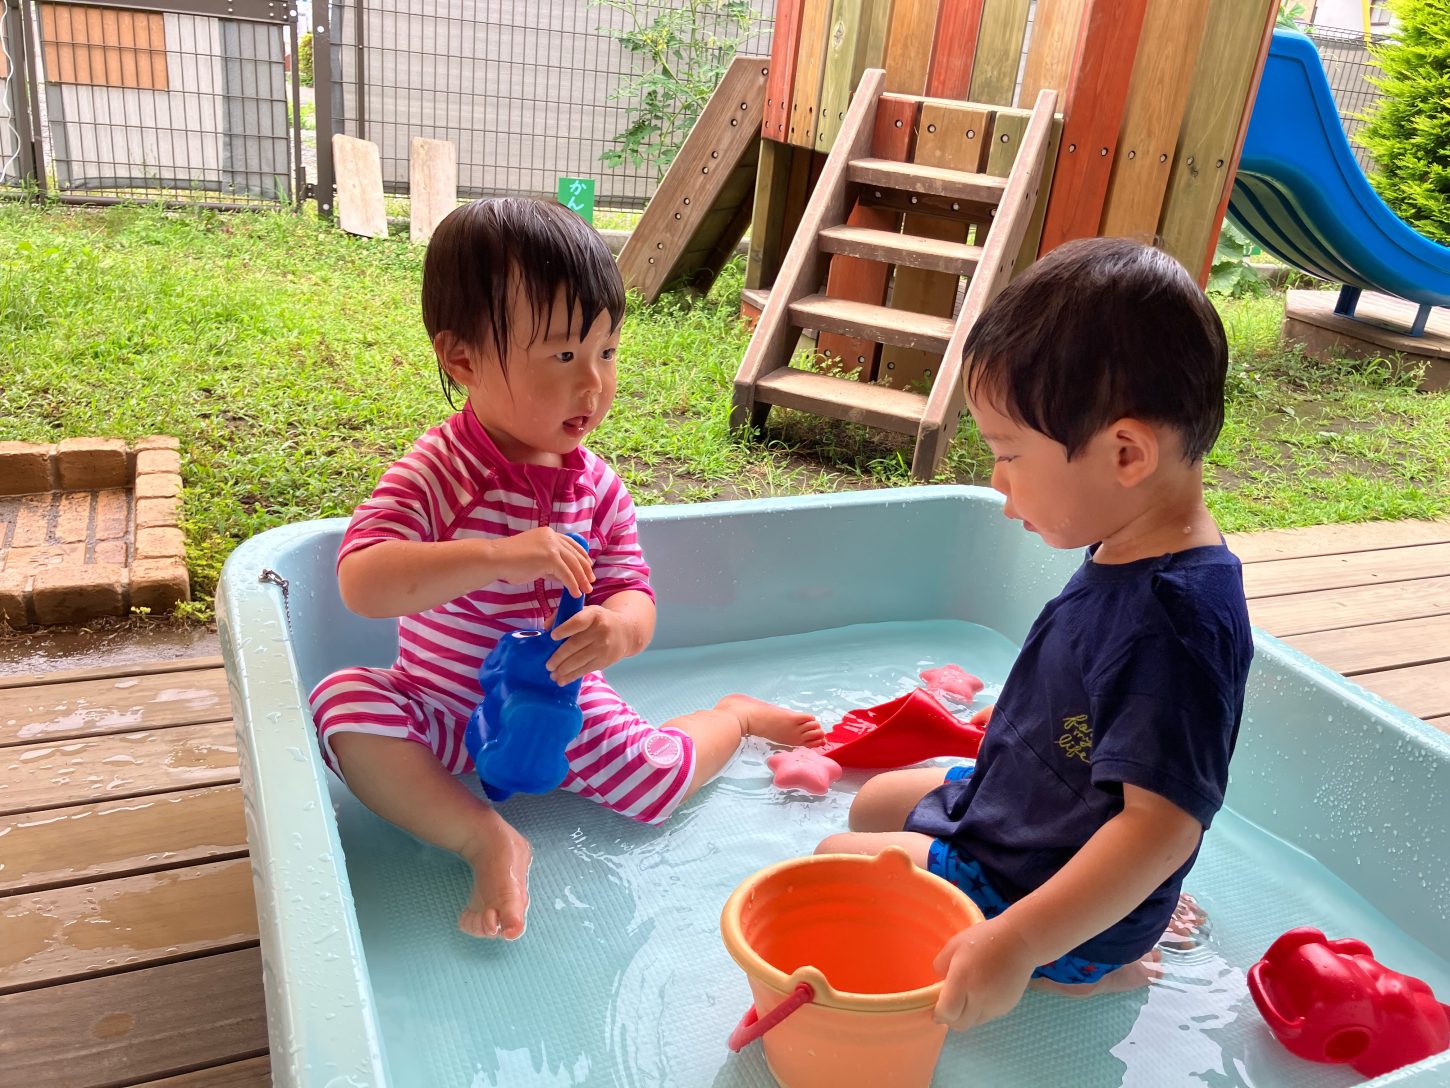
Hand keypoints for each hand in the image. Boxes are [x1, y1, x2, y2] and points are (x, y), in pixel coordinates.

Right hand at [487, 528, 592, 596]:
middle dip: (585, 569)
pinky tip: (575, 593)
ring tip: (586, 590)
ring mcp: (551, 546)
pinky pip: (566, 573)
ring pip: (573, 564)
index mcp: (549, 534)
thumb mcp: (535, 560)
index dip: (582, 557)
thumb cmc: (510, 561)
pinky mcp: (549, 557)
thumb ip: (549, 565)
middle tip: (591, 581)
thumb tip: (562, 576)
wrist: (496, 558)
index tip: (588, 569)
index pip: (572, 545)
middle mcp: (552, 537)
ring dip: (582, 579)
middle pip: (576, 554)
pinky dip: (572, 584)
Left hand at [547, 606, 633, 684]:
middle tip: (548, 665)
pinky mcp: (605, 660)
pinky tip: (562, 680)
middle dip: (558, 657)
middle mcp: (600, 630)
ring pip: (579, 660)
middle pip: (575, 645)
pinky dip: (572, 676)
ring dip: (563, 670)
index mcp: (594, 615)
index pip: (578, 622)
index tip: (552, 637)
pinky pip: (586, 670)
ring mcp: (604, 647)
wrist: (625, 631)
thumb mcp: (586, 611)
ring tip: (552, 674)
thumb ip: (565, 615)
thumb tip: (546, 627)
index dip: (564, 629)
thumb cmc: (599, 620)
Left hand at [932, 914, 1038, 1030]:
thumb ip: (941, 966)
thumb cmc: (984, 938)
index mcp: (962, 980)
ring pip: (974, 1022)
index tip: (936, 1007)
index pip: (947, 1013)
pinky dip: (981, 1009)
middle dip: (951, 1018)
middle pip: (960, 1024)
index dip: (939, 1013)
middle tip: (949, 1005)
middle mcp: (979, 997)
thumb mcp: (954, 945)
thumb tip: (939, 985)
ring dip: (967, 1015)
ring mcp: (995, 1005)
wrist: (1020, 940)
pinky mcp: (1007, 1007)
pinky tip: (984, 991)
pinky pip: (988, 1015)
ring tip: (968, 995)